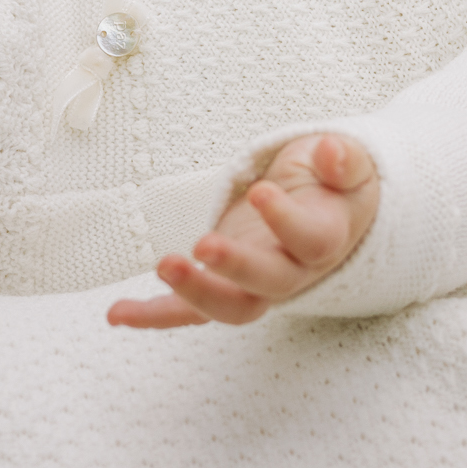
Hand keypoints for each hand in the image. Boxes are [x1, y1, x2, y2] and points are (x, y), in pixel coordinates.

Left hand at [106, 133, 378, 328]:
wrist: (329, 215)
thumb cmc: (334, 186)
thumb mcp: (348, 164)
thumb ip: (343, 161)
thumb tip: (331, 151)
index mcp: (325, 239)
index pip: (311, 239)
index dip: (286, 221)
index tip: (263, 191)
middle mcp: (293, 271)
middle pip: (269, 284)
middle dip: (235, 268)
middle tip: (203, 244)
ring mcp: (256, 285)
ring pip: (232, 307)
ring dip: (194, 294)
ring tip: (163, 265)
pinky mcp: (225, 287)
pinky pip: (191, 313)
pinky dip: (154, 316)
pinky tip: (117, 314)